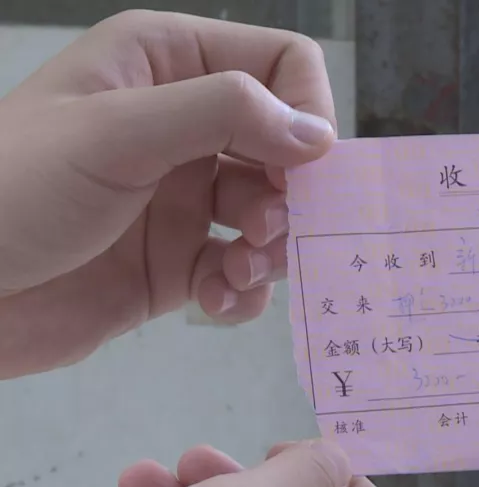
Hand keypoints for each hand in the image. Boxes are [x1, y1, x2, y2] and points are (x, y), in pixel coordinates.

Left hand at [0, 10, 335, 378]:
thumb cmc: (13, 193)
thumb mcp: (118, 133)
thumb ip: (225, 115)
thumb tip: (319, 136)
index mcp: (166, 66)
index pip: (281, 65)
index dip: (307, 111)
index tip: (305, 169)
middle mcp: (184, 128)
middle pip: (288, 147)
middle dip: (293, 192)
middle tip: (271, 228)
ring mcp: (182, 199)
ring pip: (273, 214)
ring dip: (271, 247)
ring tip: (239, 268)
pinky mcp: (176, 264)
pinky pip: (242, 273)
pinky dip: (244, 291)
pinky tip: (216, 300)